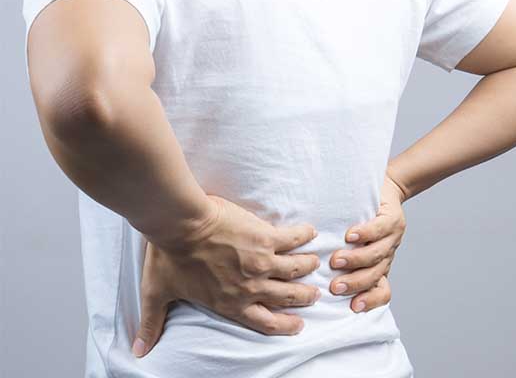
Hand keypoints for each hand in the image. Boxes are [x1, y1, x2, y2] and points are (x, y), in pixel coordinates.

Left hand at [133, 194, 320, 357]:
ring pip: (296, 269)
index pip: (266, 322)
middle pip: (288, 297)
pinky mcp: (266, 237)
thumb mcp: (158, 294)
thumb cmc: (168, 257)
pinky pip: (293, 239)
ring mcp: (261, 262)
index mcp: (230, 303)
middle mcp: (251, 286)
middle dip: (304, 297)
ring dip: (307, 266)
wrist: (179, 224)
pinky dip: (304, 236)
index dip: (286, 325)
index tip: (298, 324)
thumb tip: (138, 352)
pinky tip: (310, 232)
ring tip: (314, 262)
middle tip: (314, 293)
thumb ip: (153, 324)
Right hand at [329, 172, 406, 311]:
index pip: (383, 291)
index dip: (371, 301)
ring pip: (376, 255)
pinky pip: (379, 229)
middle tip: (334, 287)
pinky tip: (350, 235)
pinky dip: (365, 234)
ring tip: (336, 261)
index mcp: (379, 267)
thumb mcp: (354, 246)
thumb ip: (336, 263)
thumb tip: (302, 280)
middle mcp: (387, 256)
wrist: (387, 190)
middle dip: (355, 284)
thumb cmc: (362, 220)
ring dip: (356, 260)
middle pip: (375, 276)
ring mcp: (392, 239)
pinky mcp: (392, 219)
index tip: (353, 307)